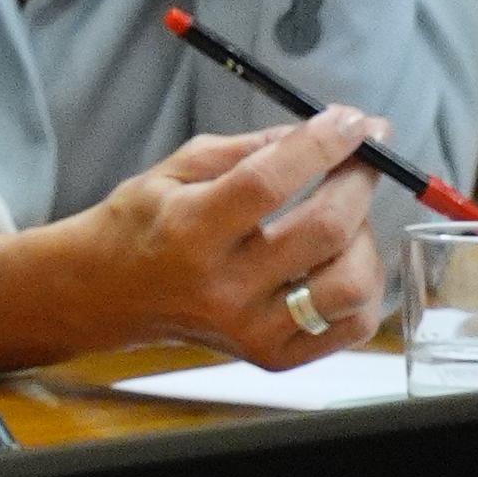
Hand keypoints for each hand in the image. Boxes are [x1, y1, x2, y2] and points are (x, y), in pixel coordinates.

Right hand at [79, 111, 394, 367]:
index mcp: (191, 229)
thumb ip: (248, 149)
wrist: (111, 293)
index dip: (321, 145)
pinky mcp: (275, 357)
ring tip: (349, 215)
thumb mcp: (176, 168)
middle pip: (324, 230)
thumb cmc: (142, 222)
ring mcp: (253, 329)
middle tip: (365, 157)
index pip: (270, 181)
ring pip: (351, 285)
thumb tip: (320, 131)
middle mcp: (225, 286)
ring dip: (365, 237)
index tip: (354, 120)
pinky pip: (353, 326)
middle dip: (358, 181)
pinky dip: (367, 287)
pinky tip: (346, 259)